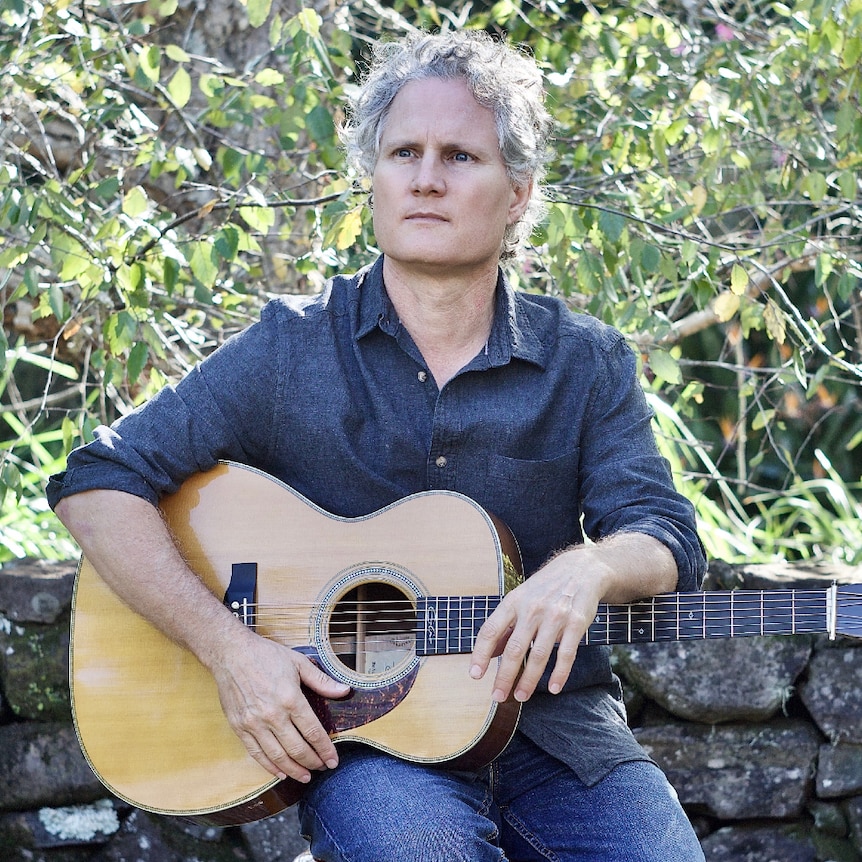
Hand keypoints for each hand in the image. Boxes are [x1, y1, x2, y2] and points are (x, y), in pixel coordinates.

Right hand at [211, 630, 350, 781]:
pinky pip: (256, 754)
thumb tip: (344, 690)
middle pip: (297, 748)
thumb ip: (321, 681)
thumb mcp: (298, 662)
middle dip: (312, 762)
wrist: (231, 653)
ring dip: (293, 770)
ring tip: (305, 776)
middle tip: (322, 768)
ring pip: (277, 756)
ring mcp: (254, 723)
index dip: (325, 749)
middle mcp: (272, 715)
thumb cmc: (266, 655)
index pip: (313, 731)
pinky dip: (269, 766)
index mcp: (290, 698)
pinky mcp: (239, 727)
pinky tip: (280, 773)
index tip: (333, 760)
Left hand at [469, 549, 603, 702]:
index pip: (490, 631)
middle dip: (504, 676)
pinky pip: (566, 654)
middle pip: (513, 649)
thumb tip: (491, 653)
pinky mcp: (576, 623)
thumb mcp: (520, 599)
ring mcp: (554, 615)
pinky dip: (559, 674)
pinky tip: (554, 688)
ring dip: (529, 680)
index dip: (480, 654)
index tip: (474, 675)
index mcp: (513, 602)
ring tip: (521, 696)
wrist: (582, 569)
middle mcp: (531, 608)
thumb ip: (506, 625)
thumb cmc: (545, 588)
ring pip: (538, 655)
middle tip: (498, 697)